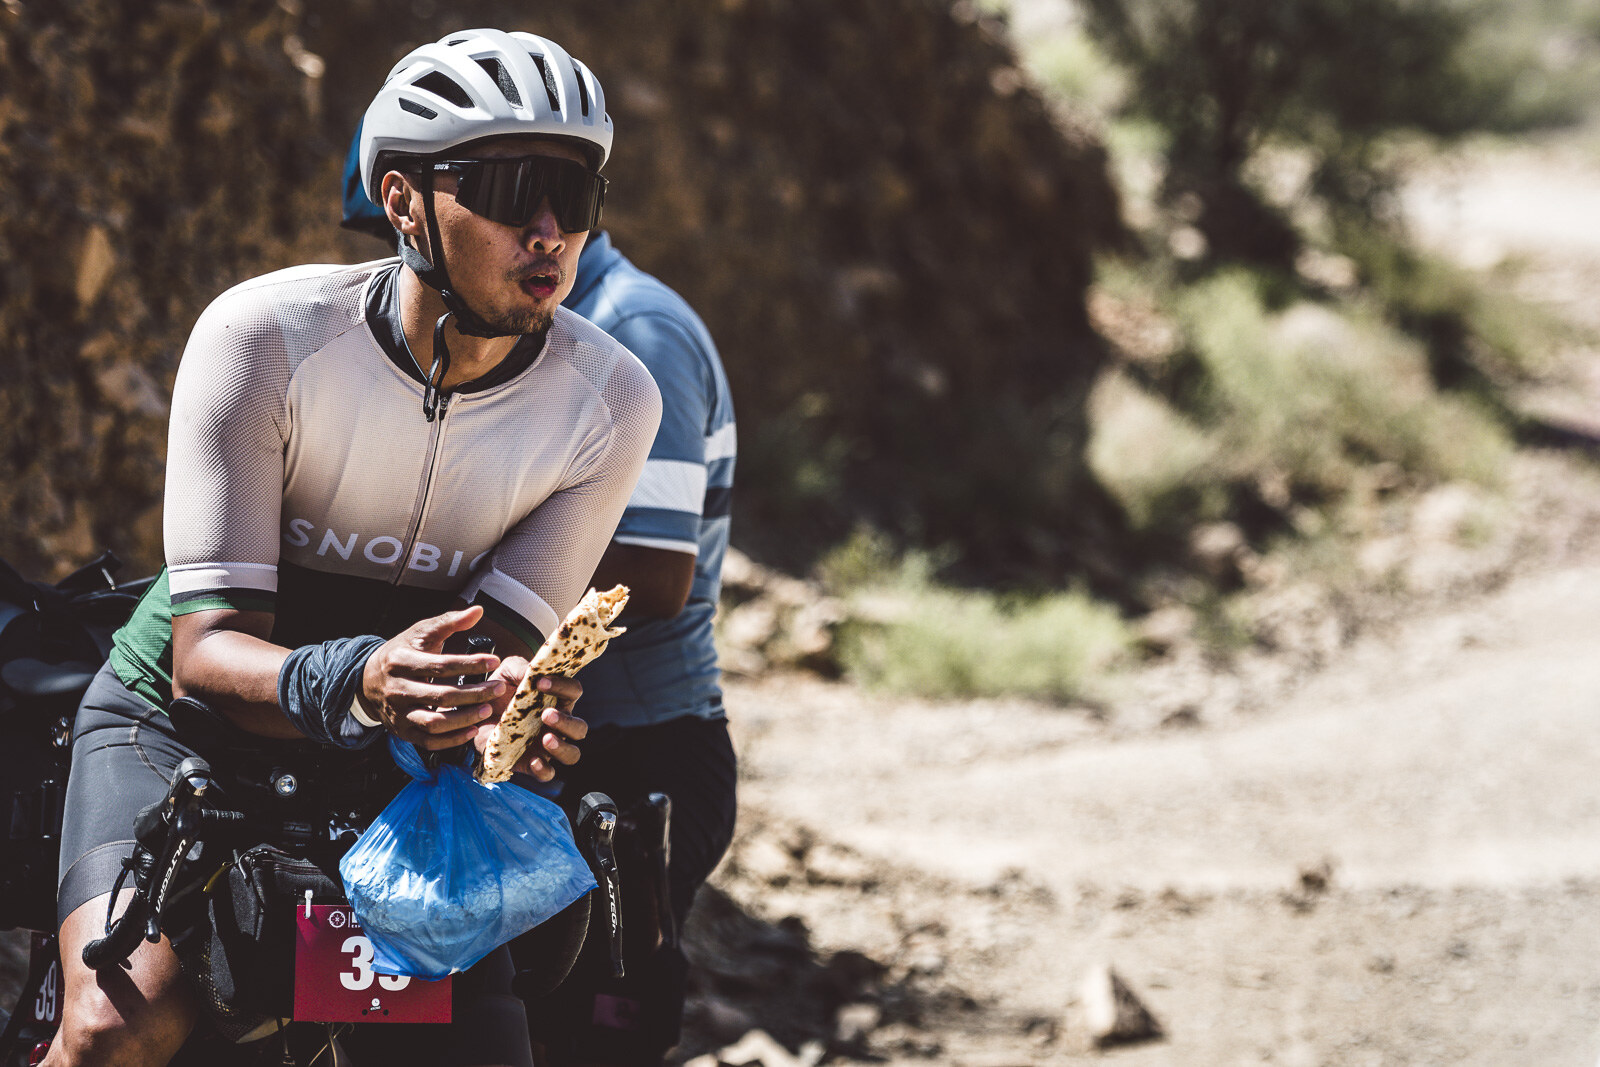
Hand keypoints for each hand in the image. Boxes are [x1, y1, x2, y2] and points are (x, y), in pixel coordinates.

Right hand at [359, 606, 504, 749]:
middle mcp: (398, 689)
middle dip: (474, 693)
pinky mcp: (402, 731)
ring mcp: (399, 713)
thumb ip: (449, 621)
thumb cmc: (401, 653)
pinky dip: (451, 740)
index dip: (470, 664)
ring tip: (487, 711)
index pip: (441, 665)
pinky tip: (471, 730)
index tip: (495, 661)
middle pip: (441, 695)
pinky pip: (428, 741)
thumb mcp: (420, 633)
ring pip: (434, 722)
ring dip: (464, 718)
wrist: (367, 679)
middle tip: (498, 688)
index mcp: (401, 661)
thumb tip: (478, 611)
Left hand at [472, 657, 587, 780]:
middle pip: (580, 727)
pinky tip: (533, 761)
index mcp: (556, 699)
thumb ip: (520, 668)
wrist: (473, 714)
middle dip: (567, 722)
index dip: (563, 686)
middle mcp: (557, 724)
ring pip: (571, 754)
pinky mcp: (530, 762)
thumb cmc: (497, 690)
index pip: (573, 691)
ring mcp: (545, 745)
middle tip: (546, 714)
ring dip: (562, 747)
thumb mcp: (506, 672)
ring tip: (546, 738)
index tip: (540, 682)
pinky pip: (547, 773)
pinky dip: (544, 769)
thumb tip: (533, 672)